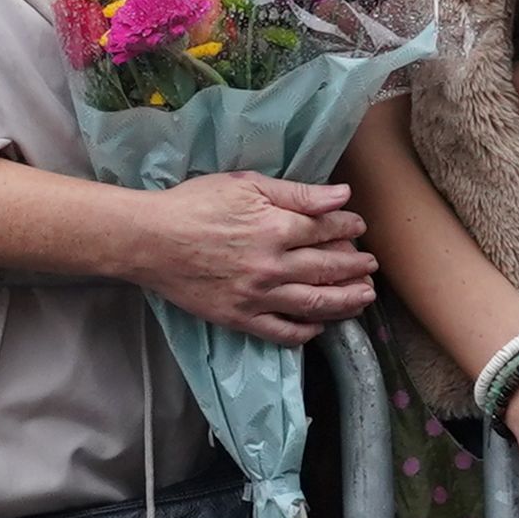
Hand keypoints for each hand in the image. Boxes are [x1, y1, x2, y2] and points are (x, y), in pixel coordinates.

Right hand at [133, 171, 375, 348]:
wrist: (148, 240)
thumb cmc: (193, 205)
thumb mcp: (245, 185)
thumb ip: (297, 193)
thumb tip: (342, 196)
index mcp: (276, 228)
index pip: (327, 230)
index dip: (349, 228)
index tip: (358, 227)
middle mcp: (273, 266)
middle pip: (329, 268)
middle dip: (356, 266)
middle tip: (370, 265)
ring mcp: (257, 296)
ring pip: (315, 304)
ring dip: (346, 301)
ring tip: (363, 298)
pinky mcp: (240, 318)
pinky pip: (282, 332)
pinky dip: (306, 332)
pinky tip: (319, 326)